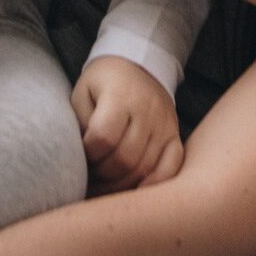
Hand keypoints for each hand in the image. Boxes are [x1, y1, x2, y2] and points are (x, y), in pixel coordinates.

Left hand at [72, 57, 183, 192]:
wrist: (138, 65)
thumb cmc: (104, 83)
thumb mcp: (83, 92)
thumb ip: (81, 123)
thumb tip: (81, 160)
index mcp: (120, 95)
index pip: (103, 137)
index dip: (88, 154)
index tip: (81, 155)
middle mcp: (147, 110)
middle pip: (124, 158)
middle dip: (102, 175)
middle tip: (91, 176)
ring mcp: (165, 124)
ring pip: (144, 169)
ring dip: (121, 185)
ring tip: (105, 186)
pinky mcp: (175, 135)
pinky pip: (171, 168)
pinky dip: (153, 185)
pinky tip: (135, 191)